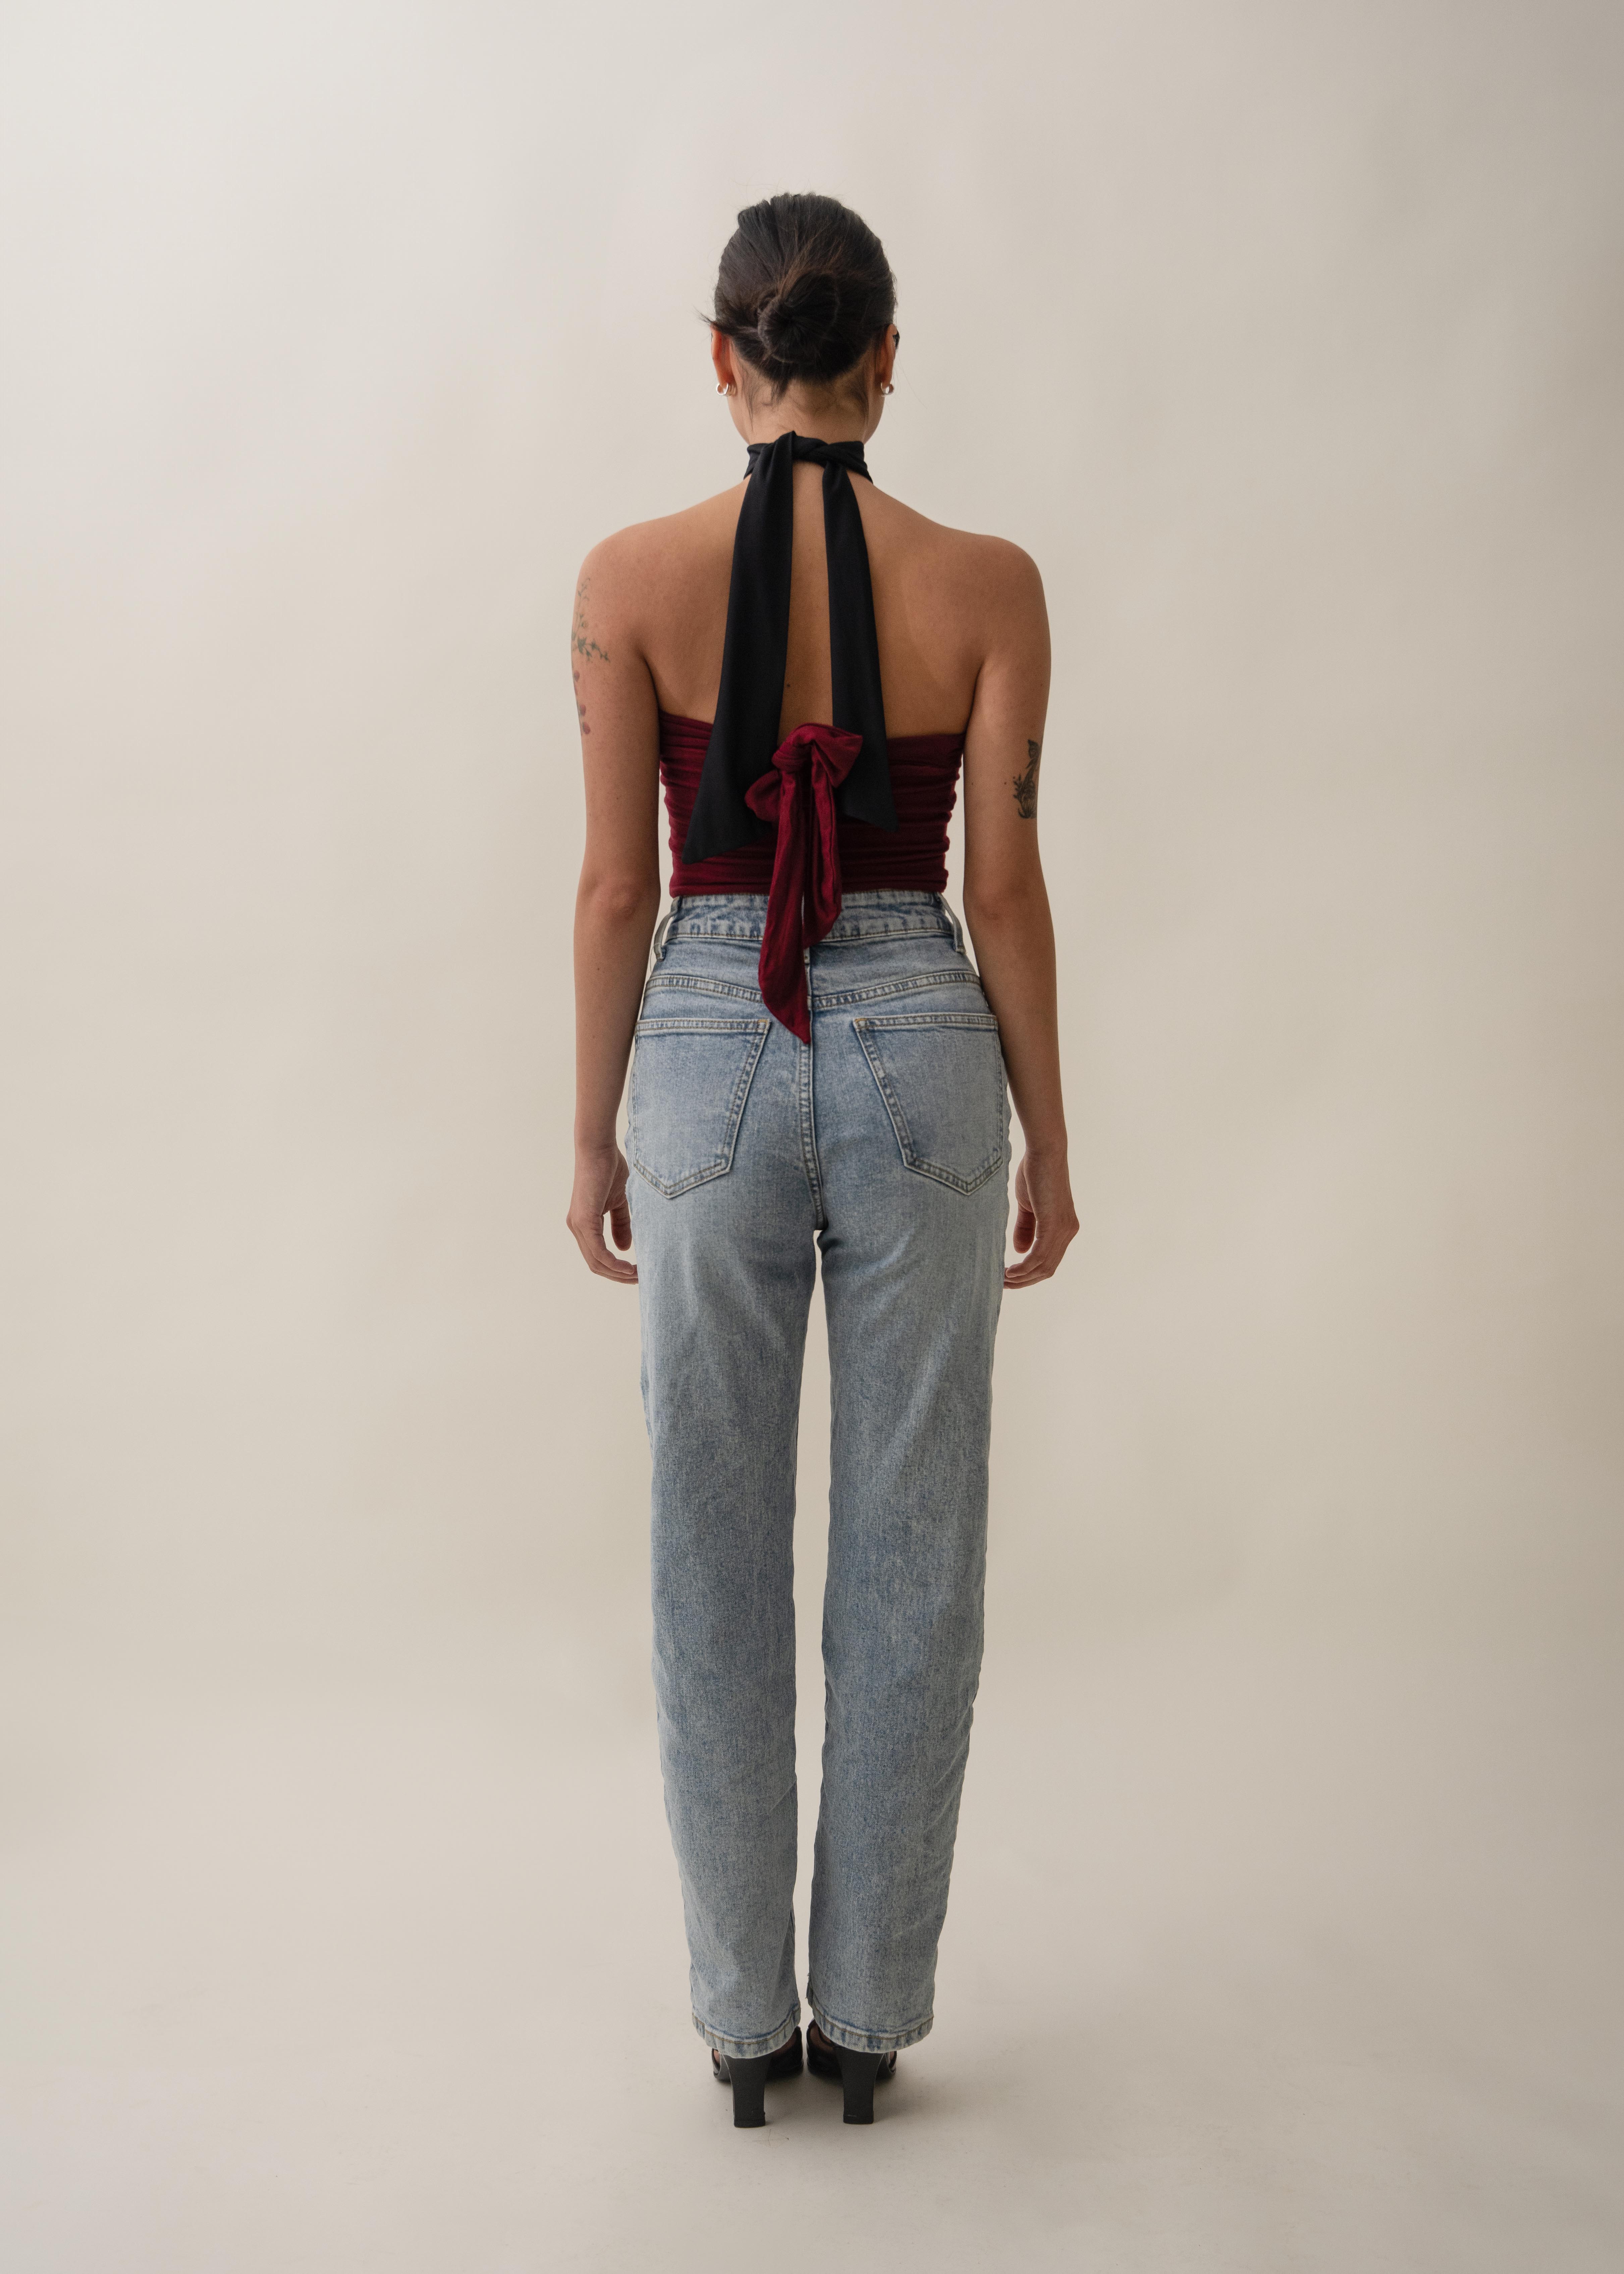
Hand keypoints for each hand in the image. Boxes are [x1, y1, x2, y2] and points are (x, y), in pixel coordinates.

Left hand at [567, 1143, 636, 1282]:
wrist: (599, 1148)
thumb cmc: (610, 1169)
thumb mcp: (620, 1202)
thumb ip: (621, 1224)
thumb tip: (624, 1249)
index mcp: (584, 1224)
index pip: (598, 1256)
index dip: (617, 1269)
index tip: (637, 1272)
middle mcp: (577, 1227)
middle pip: (596, 1265)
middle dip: (619, 1276)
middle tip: (641, 1279)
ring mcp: (578, 1225)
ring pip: (596, 1262)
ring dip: (618, 1273)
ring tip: (639, 1275)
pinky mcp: (583, 1221)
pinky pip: (597, 1252)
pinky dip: (613, 1263)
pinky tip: (628, 1267)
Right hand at [1004, 1146, 1077, 1287]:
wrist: (1044, 1152)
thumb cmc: (1035, 1173)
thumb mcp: (1028, 1206)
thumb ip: (1025, 1229)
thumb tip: (1019, 1251)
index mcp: (1064, 1228)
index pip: (1049, 1260)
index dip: (1030, 1273)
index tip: (1010, 1277)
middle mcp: (1068, 1232)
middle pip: (1048, 1269)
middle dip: (1025, 1281)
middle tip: (1003, 1284)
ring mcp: (1064, 1230)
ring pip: (1044, 1266)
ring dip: (1022, 1277)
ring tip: (1002, 1280)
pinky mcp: (1054, 1226)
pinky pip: (1040, 1256)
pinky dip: (1024, 1267)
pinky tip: (1010, 1271)